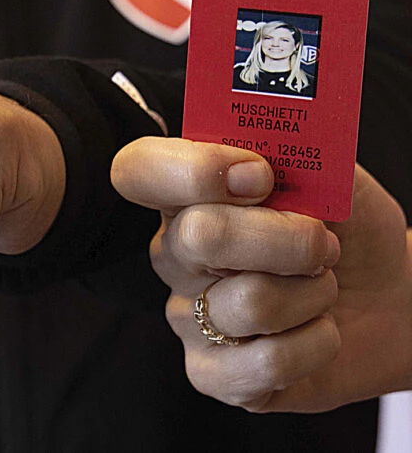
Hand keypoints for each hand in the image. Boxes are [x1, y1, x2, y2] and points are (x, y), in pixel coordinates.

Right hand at [111, 136, 411, 411]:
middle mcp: (173, 254)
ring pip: (250, 302)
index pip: (137, 170)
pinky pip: (266, 362)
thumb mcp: (333, 176)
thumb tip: (271, 151)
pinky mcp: (211, 374)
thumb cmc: (348, 231)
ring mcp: (186, 316)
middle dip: (287, 238)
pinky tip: (316, 333)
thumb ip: (299, 152)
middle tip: (322, 244)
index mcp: (186, 196)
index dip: (192, 169)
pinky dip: (316, 344)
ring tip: (323, 289)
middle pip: (200, 235)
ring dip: (314, 294)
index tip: (259, 175)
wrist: (387, 297)